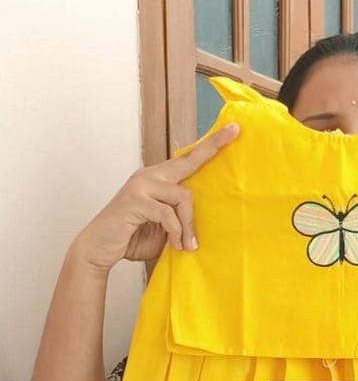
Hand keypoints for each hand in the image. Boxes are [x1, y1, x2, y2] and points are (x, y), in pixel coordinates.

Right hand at [72, 124, 239, 271]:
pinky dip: (175, 231)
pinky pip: (167, 213)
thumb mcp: (163, 229)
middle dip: (212, 147)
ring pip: (182, 196)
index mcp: (156, 180)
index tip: (233, 130)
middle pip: (187, 161)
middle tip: (235, 132)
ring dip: (188, 225)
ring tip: (187, 245)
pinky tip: (175, 244)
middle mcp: (148, 176)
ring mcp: (140, 186)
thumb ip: (179, 219)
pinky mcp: (135, 200)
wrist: (98, 250)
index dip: (209, 145)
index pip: (186, 160)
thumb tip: (204, 221)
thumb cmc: (130, 238)